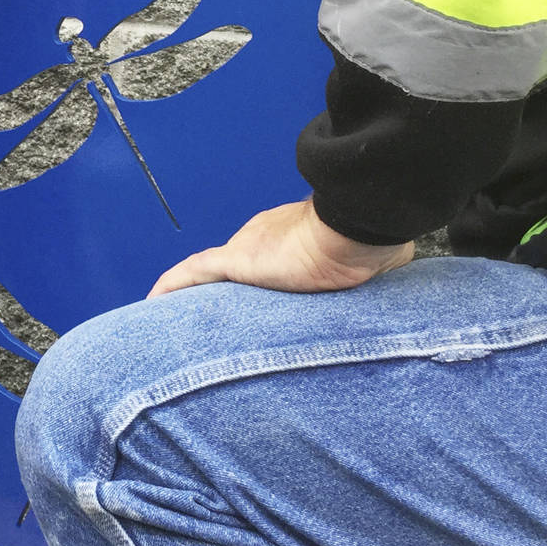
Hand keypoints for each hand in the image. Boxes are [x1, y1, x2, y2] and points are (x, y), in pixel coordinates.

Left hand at [150, 199, 412, 295]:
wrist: (359, 230)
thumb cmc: (370, 244)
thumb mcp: (373, 264)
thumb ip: (371, 271)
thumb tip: (392, 272)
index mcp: (294, 239)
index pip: (269, 262)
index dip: (259, 279)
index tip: (253, 297)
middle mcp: (265, 239)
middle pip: (235, 271)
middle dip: (221, 291)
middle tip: (206, 316)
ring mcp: (249, 249)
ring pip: (209, 275)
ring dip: (193, 293)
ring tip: (174, 316)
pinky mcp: (236, 261)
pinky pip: (192, 274)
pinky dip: (173, 286)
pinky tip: (154, 301)